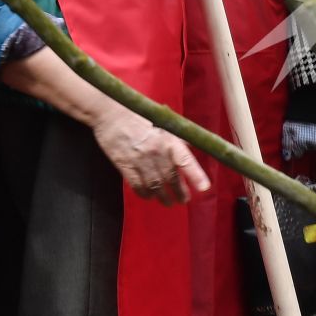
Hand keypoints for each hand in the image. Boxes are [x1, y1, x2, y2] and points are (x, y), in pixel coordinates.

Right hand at [91, 106, 209, 204]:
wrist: (111, 113)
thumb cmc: (140, 116)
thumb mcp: (163, 123)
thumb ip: (176, 139)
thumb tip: (188, 149)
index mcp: (169, 139)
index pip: (186, 161)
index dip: (196, 175)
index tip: (204, 188)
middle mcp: (157, 151)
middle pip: (171, 178)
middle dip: (180, 192)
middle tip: (183, 199)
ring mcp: (140, 160)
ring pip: (155, 186)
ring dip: (163, 197)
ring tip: (168, 202)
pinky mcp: (124, 165)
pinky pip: (137, 185)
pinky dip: (145, 193)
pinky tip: (149, 196)